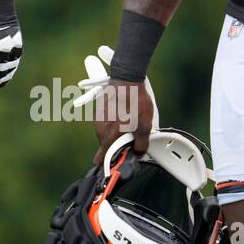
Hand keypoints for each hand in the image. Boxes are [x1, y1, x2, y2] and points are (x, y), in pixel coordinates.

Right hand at [73, 45, 158, 165]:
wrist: (126, 79)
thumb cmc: (135, 101)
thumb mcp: (145, 125)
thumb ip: (141, 144)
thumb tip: (138, 153)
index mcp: (110, 136)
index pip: (100, 159)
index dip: (110, 164)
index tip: (118, 164)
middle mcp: (100, 130)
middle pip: (105, 147)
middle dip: (116, 148)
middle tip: (130, 142)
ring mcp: (98, 119)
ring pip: (106, 135)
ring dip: (115, 135)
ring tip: (129, 126)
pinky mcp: (99, 111)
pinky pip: (105, 124)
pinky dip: (112, 124)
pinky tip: (123, 116)